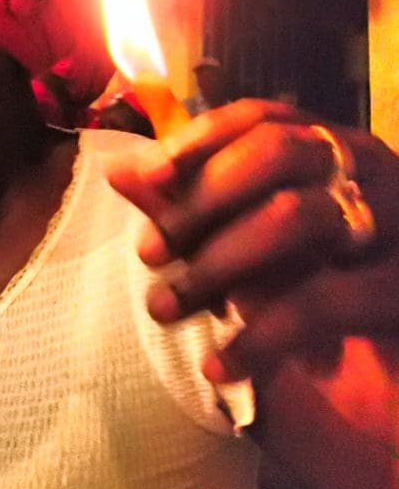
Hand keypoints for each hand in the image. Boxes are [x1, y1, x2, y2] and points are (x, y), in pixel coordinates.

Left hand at [107, 99, 398, 382]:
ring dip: (214, 264)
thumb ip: (186, 204)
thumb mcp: (240, 239)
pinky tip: (218, 369)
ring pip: (294, 215)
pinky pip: (321, 302)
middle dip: (201, 199)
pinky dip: (258, 338)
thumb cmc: (307, 282)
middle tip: (147, 252)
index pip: (262, 117)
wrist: (386, 372)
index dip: (201, 139)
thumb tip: (117, 169)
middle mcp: (369, 170)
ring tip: (163, 308)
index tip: (148, 174)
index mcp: (329, 146)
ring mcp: (395, 226)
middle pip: (277, 151)